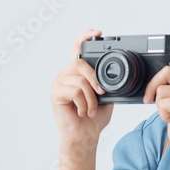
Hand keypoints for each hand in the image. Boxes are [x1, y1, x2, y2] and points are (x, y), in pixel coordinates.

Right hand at [50, 28, 113, 144]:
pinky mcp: (55, 93)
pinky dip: (83, 104)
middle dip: (95, 81)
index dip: (85, 37)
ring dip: (91, 98)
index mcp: (78, 73)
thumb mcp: (106, 96)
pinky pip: (75, 91)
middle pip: (81, 64)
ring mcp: (59, 83)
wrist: (85, 136)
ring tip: (90, 109)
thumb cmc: (94, 118)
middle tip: (101, 94)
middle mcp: (66, 74)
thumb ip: (106, 82)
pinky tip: (81, 111)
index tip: (97, 33)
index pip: (77, 48)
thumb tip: (114, 75)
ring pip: (80, 81)